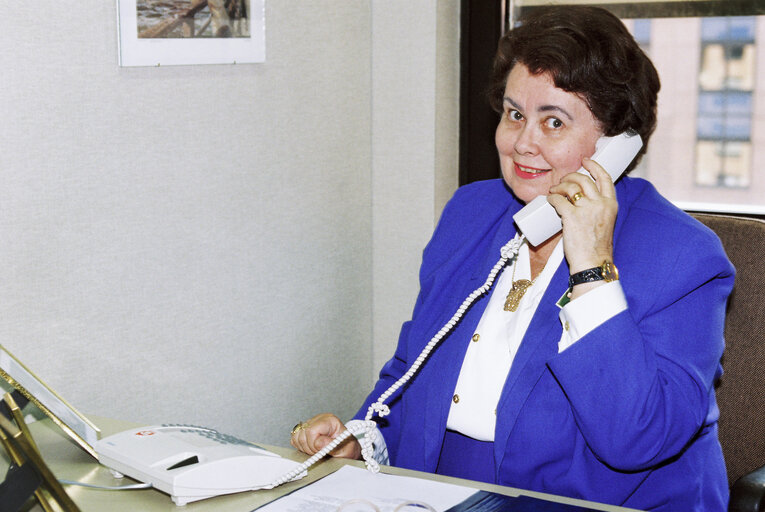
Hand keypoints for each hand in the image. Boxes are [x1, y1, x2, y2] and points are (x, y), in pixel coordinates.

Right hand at [289, 412, 361, 459]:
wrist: (347, 450)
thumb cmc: (347, 448)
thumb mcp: (344, 449)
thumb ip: (332, 446)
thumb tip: (319, 443)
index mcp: (329, 420)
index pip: (311, 430)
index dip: (314, 444)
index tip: (321, 451)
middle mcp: (319, 419)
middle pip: (302, 433)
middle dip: (310, 448)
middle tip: (321, 453)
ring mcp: (310, 424)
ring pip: (296, 436)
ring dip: (305, 448)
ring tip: (317, 450)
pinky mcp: (304, 430)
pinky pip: (294, 439)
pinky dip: (301, 447)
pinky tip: (311, 448)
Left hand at [547, 158, 617, 275]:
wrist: (593, 263)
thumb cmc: (596, 247)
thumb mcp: (604, 222)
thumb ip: (597, 208)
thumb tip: (578, 199)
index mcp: (611, 204)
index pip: (605, 177)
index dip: (593, 166)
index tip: (585, 160)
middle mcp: (601, 204)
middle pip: (583, 179)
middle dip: (570, 177)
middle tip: (562, 181)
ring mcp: (587, 210)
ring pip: (570, 187)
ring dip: (559, 186)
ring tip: (553, 191)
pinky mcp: (572, 217)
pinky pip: (558, 200)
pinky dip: (552, 198)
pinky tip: (549, 199)